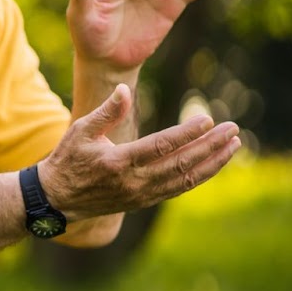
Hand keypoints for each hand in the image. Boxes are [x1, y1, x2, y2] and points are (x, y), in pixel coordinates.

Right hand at [39, 83, 240, 232]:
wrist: (57, 199)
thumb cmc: (67, 159)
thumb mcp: (80, 130)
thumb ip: (106, 111)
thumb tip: (124, 90)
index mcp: (118, 161)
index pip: (161, 146)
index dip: (187, 134)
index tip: (208, 120)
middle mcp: (134, 181)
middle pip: (181, 163)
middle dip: (211, 146)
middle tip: (233, 130)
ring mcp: (141, 194)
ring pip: (186, 179)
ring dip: (213, 162)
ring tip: (234, 145)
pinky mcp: (144, 201)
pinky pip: (179, 188)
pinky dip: (200, 175)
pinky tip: (214, 162)